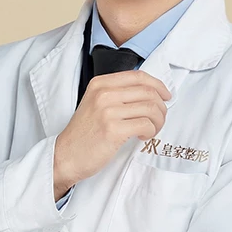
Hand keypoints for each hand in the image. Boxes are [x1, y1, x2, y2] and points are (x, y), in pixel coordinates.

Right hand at [53, 69, 171, 199]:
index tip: (166, 95)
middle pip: (148, 91)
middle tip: (159, 118)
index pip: (138, 76)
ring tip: (152, 129)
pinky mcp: (113, 130)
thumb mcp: (96, 102)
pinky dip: (150, 131)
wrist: (65, 156)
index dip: (158, 84)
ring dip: (158, 121)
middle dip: (161, 106)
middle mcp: (104, 93)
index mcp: (100, 83)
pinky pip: (146, 125)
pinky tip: (142, 137)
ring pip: (150, 108)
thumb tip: (151, 92)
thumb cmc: (84, 132)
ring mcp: (108, 111)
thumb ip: (118, 93)